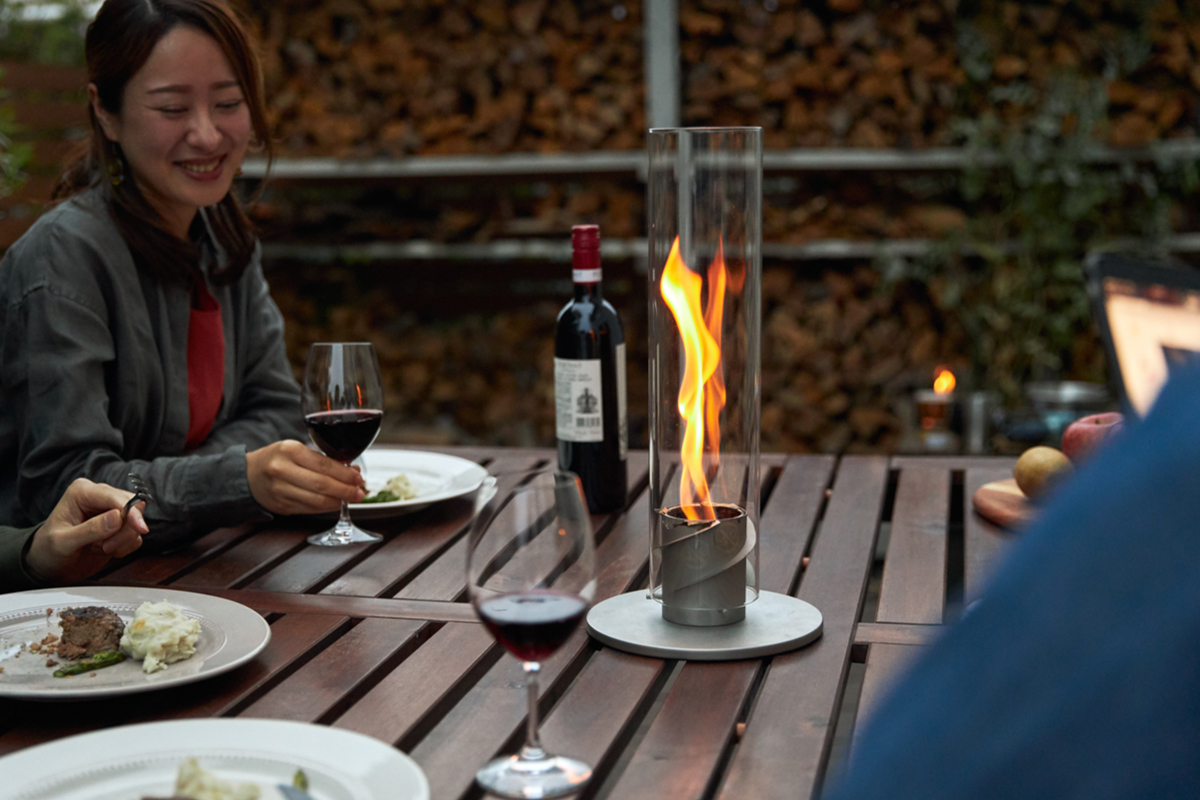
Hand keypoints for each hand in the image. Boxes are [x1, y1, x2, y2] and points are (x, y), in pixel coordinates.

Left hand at [25, 478, 147, 583]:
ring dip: (124, 540)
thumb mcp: (63, 542)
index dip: (131, 512)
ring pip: (137, 521)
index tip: (140, 528)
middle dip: (125, 530)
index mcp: (83, 492)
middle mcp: (99, 497)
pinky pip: (135, 535)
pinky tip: (107, 549)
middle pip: (133, 506)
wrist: (50, 565)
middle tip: (106, 546)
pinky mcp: (119, 525)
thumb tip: (117, 516)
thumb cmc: (48, 550)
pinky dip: (125, 546)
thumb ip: (90, 529)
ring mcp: (111, 510)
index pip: (116, 497)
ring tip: (102, 548)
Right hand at [246, 439, 365, 514]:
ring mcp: (280, 490)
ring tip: (350, 498)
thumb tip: (353, 470)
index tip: (358, 478)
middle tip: (359, 492)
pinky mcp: (281, 506)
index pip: (324, 464)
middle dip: (345, 490)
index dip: (344, 474)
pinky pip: (309, 509)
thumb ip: (323, 459)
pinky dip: (325, 508)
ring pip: (316, 500)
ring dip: (338, 501)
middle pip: (322, 484)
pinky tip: (335, 504)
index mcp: (289, 450)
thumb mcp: (296, 450)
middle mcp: (282, 470)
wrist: (246, 476)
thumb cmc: (276, 459)